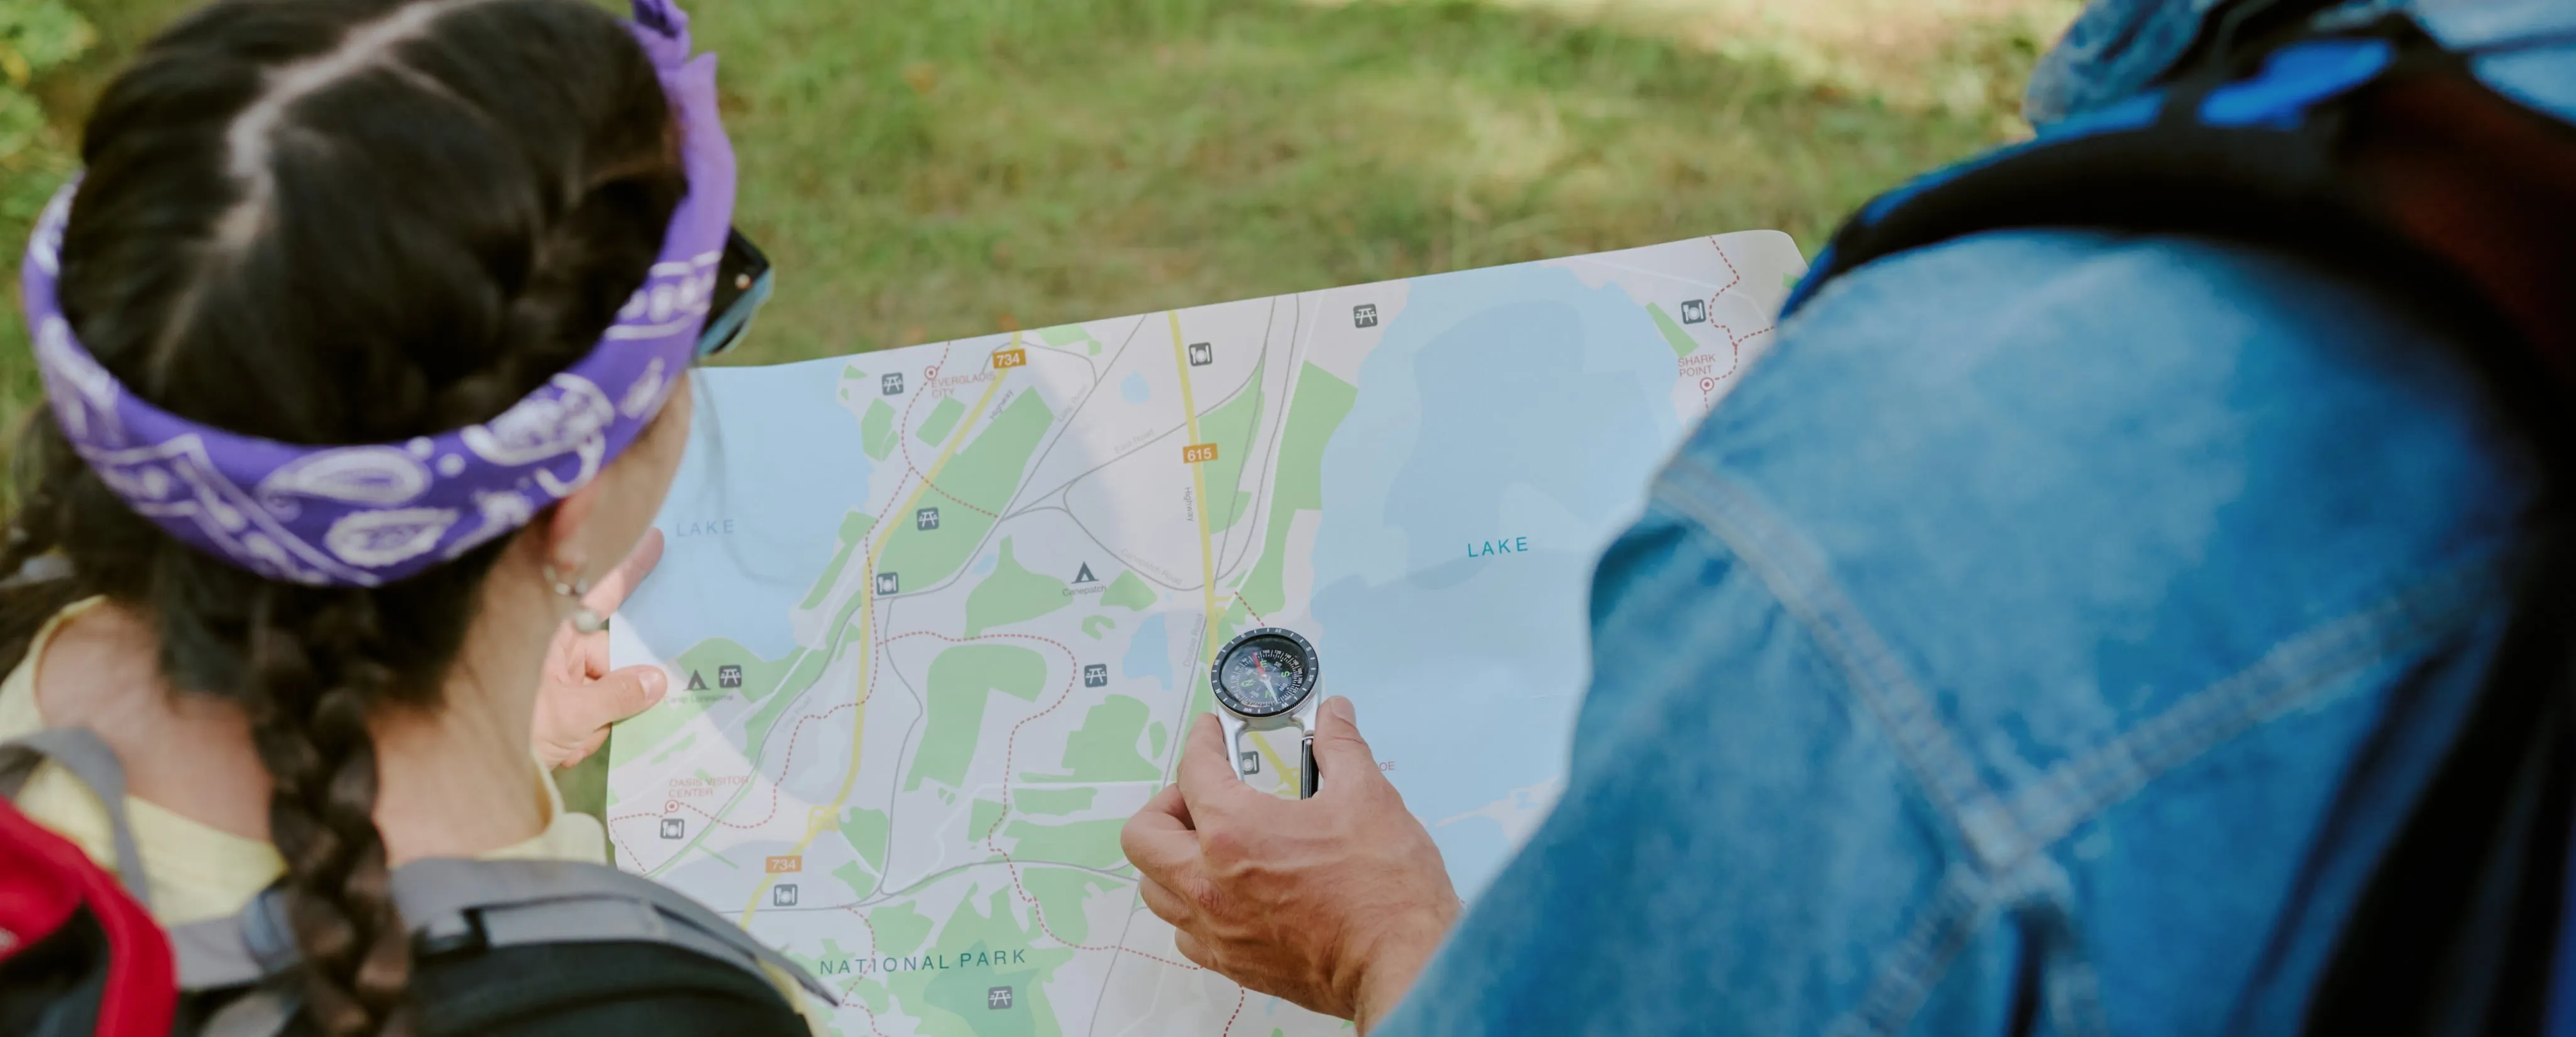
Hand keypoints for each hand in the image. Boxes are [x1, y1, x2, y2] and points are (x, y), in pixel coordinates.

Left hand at [533, 529, 667, 768]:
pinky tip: (562, 750)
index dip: (631, 570)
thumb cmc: (513, 728)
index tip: (656, 539)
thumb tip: (658, 680)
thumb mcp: (573, 717)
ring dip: (594, 720)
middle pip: (609, 655)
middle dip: (610, 692)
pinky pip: (586, 709)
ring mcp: (551, 673)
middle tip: (597, 722)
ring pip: (600, 687)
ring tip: (567, 744)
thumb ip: (620, 696)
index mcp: (554, 633)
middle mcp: (553, 645)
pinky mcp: (549, 700)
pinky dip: (581, 732)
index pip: (602, 594)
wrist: (462, 767)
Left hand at [1121, 698, 1458, 1030]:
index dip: (1203, 741)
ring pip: (1156, 888)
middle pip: (1144, 835)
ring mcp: (1217, 929)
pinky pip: (1186, 931)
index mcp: (1234, 831)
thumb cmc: (1384, 886)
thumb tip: (1334, 715)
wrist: (1402, 963)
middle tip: (1204, 795)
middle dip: (1168, 804)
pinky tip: (1229, 893)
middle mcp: (1209, 883)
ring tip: (1210, 844)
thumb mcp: (1367, 796)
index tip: (1212, 733)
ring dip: (1172, 858)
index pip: (1194, 770)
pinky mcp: (1233, 964)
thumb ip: (1340, 747)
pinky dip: (1193, 906)